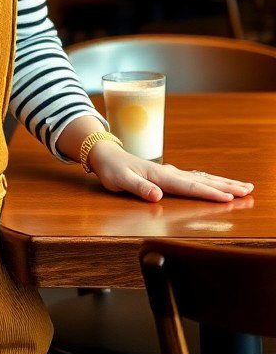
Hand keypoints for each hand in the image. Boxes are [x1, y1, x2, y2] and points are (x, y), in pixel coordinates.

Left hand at [88, 141, 254, 202]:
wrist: (105, 155)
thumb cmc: (112, 170)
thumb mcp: (120, 181)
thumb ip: (139, 188)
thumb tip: (157, 195)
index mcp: (161, 176)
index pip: (190, 187)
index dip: (210, 193)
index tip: (230, 198)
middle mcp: (169, 173)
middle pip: (203, 180)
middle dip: (226, 186)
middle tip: (249, 190)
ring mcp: (170, 173)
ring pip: (202, 177)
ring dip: (223, 182)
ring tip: (243, 186)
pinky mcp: (168, 174)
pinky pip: (195, 178)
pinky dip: (210, 180)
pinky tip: (218, 183)